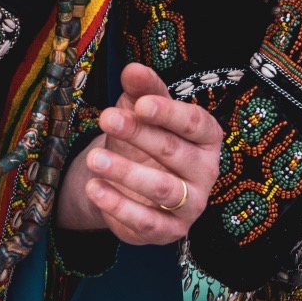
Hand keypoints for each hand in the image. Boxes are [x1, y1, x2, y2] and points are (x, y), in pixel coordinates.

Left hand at [57, 65, 220, 243]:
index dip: (168, 113)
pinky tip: (95, 188)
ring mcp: (191, 205)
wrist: (132, 185)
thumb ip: (141, 89)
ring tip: (94, 158)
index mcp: (207, 138)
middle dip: (139, 135)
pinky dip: (118, 206)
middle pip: (174, 151)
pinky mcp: (170, 231)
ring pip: (162, 189)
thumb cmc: (143, 140)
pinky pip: (146, 221)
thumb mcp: (141, 110)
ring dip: (126, 172)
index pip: (194, 123)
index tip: (139, 104)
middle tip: (106, 119)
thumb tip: (132, 69)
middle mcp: (206, 171)